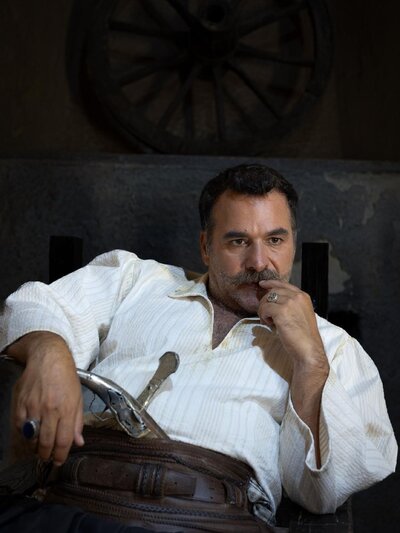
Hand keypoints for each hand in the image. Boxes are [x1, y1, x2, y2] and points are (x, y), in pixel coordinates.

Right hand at [9, 332, 83, 464]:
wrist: (48, 358)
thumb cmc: (65, 377)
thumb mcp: (78, 398)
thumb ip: (77, 422)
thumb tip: (78, 442)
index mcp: (67, 409)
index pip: (64, 440)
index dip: (61, 455)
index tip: (59, 460)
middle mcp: (50, 409)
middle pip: (46, 442)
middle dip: (46, 455)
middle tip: (47, 457)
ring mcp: (33, 407)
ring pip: (31, 437)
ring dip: (35, 447)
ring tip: (39, 447)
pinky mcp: (20, 403)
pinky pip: (20, 426)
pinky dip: (24, 434)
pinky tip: (30, 433)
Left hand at [258, 280, 327, 370]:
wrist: (308, 349)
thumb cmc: (304, 337)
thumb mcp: (300, 314)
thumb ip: (290, 305)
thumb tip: (273, 301)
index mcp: (303, 296)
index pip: (284, 284)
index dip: (271, 283)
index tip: (262, 284)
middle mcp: (297, 297)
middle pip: (273, 292)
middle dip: (265, 302)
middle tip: (265, 315)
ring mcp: (290, 303)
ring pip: (267, 300)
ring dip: (263, 310)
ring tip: (268, 322)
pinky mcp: (281, 311)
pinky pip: (264, 309)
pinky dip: (263, 317)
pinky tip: (270, 325)